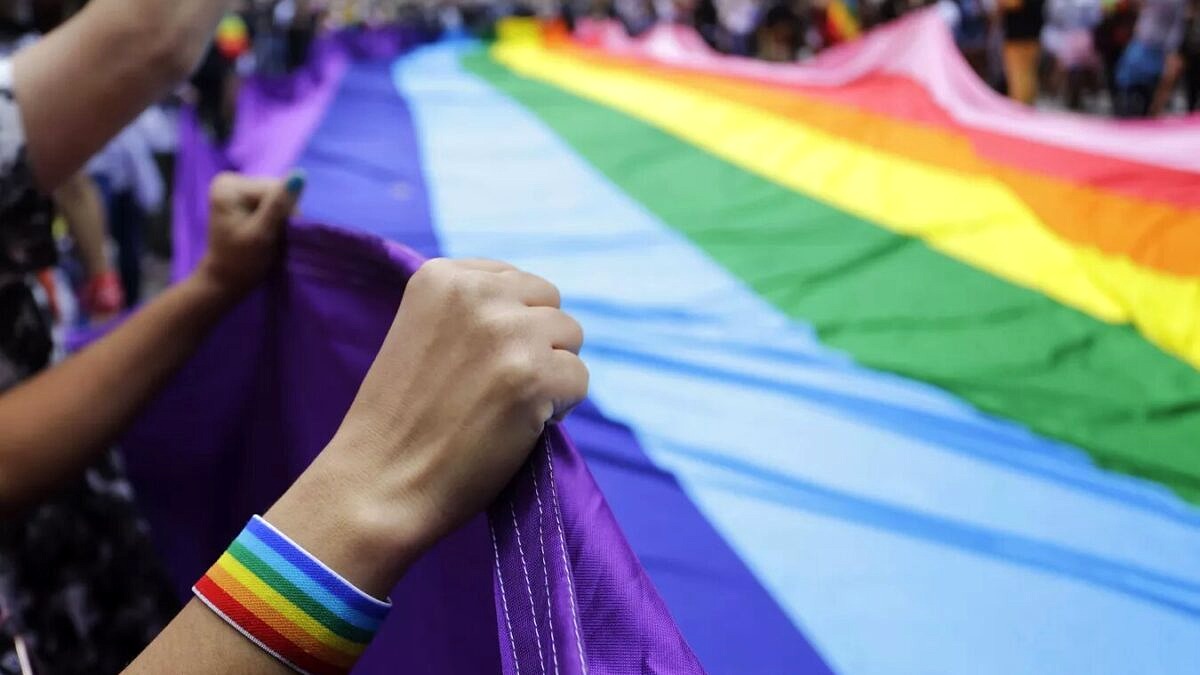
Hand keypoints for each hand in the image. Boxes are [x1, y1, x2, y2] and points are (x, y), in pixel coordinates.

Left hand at [196, 172, 299, 298]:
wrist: (226, 280)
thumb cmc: (242, 261)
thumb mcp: (262, 234)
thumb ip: (279, 204)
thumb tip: (300, 174)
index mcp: (229, 186)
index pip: (274, 188)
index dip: (285, 211)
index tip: (277, 234)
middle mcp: (230, 181)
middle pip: (275, 190)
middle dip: (282, 214)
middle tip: (274, 237)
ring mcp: (236, 189)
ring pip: (276, 196)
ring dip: (280, 217)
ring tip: (270, 236)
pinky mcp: (243, 198)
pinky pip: (271, 202)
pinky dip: (275, 218)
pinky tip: (268, 231)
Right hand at [267, 259, 588, 595]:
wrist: (378, 484)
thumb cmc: (400, 420)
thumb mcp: (422, 333)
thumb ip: (472, 310)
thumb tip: (535, 308)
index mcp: (442, 275)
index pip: (516, 282)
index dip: (510, 326)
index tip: (479, 363)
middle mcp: (477, 293)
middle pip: (550, 304)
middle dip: (538, 344)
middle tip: (497, 388)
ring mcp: (507, 333)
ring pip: (571, 338)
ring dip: (551, 374)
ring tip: (506, 406)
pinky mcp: (533, 376)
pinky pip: (579, 379)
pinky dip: (560, 408)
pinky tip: (519, 426)